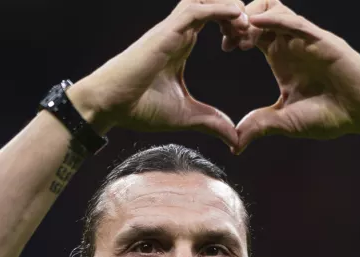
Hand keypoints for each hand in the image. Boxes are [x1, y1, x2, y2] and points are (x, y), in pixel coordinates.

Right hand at [68, 0, 250, 148]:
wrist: (109, 106)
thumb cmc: (139, 108)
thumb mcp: (186, 115)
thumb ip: (211, 122)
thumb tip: (234, 138)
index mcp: (182, 44)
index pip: (213, 18)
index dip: (234, 26)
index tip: (246, 46)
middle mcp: (178, 31)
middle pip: (213, 2)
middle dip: (236, 12)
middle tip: (250, 35)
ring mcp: (172, 29)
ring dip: (230, 7)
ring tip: (246, 26)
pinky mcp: (166, 31)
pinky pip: (197, 9)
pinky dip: (219, 9)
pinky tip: (238, 16)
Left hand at [231, 0, 359, 153]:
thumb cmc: (331, 115)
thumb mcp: (286, 122)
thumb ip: (260, 126)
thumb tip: (234, 144)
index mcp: (280, 56)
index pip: (252, 31)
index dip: (235, 33)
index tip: (226, 47)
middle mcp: (291, 43)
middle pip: (259, 12)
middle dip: (239, 19)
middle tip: (228, 36)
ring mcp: (306, 39)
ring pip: (274, 9)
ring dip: (253, 15)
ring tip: (240, 32)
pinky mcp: (321, 40)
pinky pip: (294, 21)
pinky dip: (274, 18)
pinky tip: (256, 23)